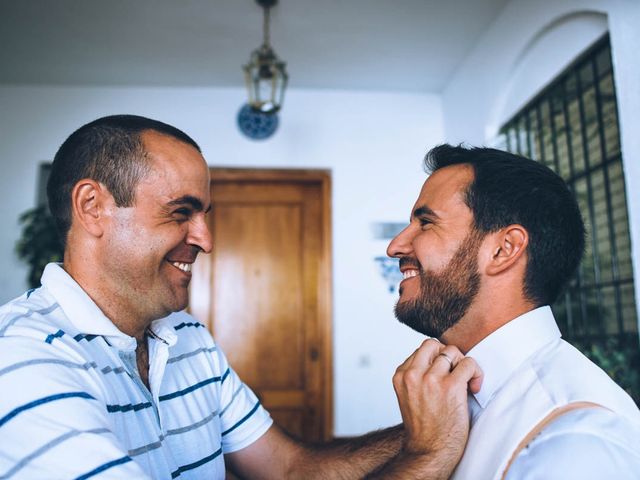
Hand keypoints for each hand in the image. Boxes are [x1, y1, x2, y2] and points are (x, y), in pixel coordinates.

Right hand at [392, 339, 482, 468]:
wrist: (429, 451)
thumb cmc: (424, 426)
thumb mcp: (409, 395)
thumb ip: (416, 375)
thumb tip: (439, 356)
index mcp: (401, 375)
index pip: (422, 350)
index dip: (437, 359)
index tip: (443, 375)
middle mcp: (413, 374)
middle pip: (434, 344)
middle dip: (447, 355)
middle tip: (455, 373)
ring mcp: (431, 379)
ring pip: (453, 351)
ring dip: (463, 365)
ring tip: (465, 383)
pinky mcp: (450, 386)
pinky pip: (468, 364)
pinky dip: (476, 373)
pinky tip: (474, 387)